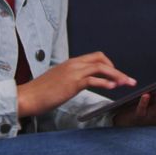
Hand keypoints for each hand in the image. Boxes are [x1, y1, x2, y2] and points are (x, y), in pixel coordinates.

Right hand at [17, 52, 135, 117]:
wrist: (27, 96)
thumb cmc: (40, 92)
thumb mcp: (58, 81)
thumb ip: (70, 79)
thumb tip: (80, 83)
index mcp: (70, 63)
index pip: (95, 57)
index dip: (109, 65)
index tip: (116, 76)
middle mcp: (73, 64)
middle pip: (101, 59)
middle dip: (117, 69)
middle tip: (127, 80)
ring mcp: (73, 72)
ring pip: (101, 68)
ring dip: (117, 75)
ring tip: (125, 83)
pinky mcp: (73, 83)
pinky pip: (94, 79)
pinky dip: (106, 82)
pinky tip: (113, 87)